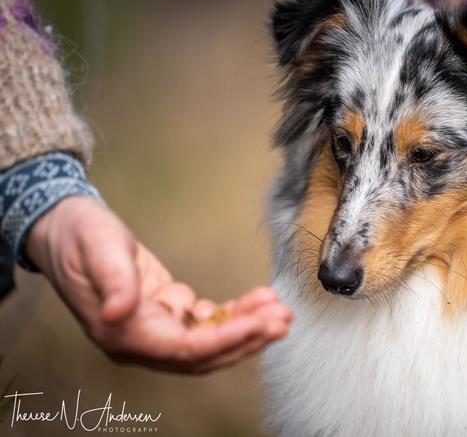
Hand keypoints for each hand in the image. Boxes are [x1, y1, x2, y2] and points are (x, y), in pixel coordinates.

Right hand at [25, 196, 291, 373]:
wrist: (67, 228)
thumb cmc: (79, 237)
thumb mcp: (97, 250)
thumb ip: (114, 282)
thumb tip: (117, 314)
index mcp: (121, 332)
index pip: (184, 349)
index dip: (226, 340)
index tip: (262, 326)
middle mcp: (139, 340)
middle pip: (204, 353)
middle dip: (247, 338)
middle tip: (283, 321)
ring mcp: (153, 329)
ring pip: (210, 340)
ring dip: (247, 327)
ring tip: (280, 310)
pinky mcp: (165, 313)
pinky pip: (207, 322)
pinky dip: (235, 313)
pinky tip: (260, 299)